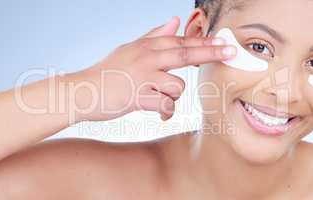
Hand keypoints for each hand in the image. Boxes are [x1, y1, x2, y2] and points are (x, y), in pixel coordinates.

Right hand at [68, 16, 235, 121]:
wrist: (82, 91)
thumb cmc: (107, 73)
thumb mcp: (129, 50)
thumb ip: (153, 36)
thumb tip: (174, 20)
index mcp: (145, 46)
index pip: (179, 41)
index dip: (203, 42)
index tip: (224, 42)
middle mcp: (145, 58)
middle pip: (184, 53)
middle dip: (210, 52)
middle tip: (230, 51)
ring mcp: (142, 77)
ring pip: (177, 86)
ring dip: (173, 95)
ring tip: (159, 99)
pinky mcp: (138, 96)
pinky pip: (165, 105)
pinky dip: (166, 112)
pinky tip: (157, 112)